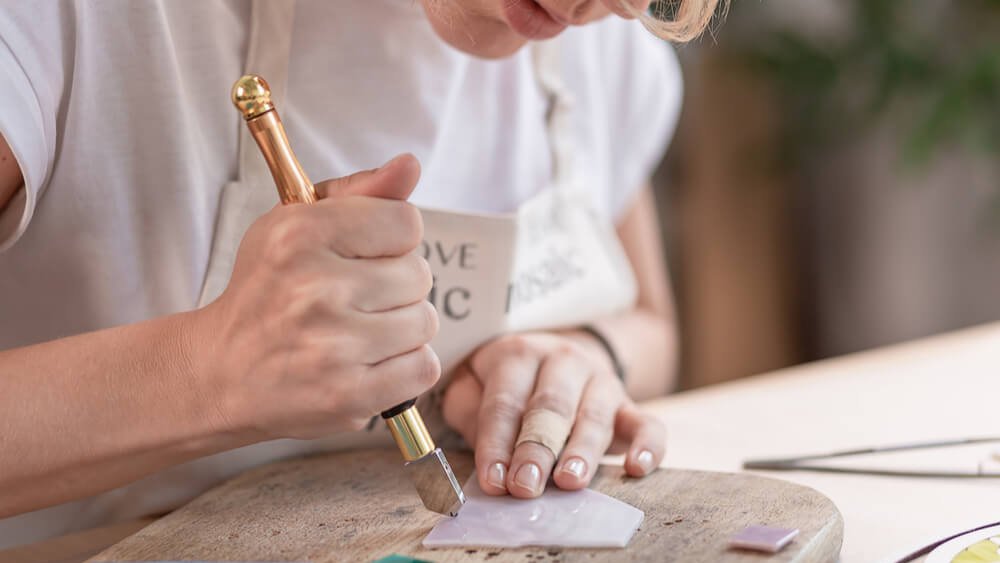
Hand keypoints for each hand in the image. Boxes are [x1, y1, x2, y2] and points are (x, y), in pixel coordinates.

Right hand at [193, 154, 439, 439]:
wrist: (220, 373)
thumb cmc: (267, 292)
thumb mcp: (295, 225)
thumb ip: (359, 192)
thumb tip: (410, 165)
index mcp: (300, 235)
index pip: (406, 222)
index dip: (392, 240)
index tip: (364, 256)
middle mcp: (315, 289)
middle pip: (420, 274)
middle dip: (396, 286)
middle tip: (356, 300)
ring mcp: (333, 347)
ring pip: (425, 322)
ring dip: (402, 328)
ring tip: (360, 332)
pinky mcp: (348, 395)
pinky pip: (424, 367)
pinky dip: (406, 367)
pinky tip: (369, 362)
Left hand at [441, 331, 665, 497]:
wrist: (556, 357)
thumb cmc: (506, 384)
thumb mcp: (474, 386)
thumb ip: (468, 415)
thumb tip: (479, 458)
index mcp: (519, 354)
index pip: (505, 402)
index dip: (496, 443)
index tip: (492, 481)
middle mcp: (563, 361)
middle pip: (550, 407)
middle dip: (536, 449)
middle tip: (525, 486)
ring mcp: (601, 382)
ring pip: (594, 416)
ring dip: (582, 451)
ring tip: (570, 481)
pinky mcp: (629, 405)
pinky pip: (647, 423)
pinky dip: (647, 446)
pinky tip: (636, 468)